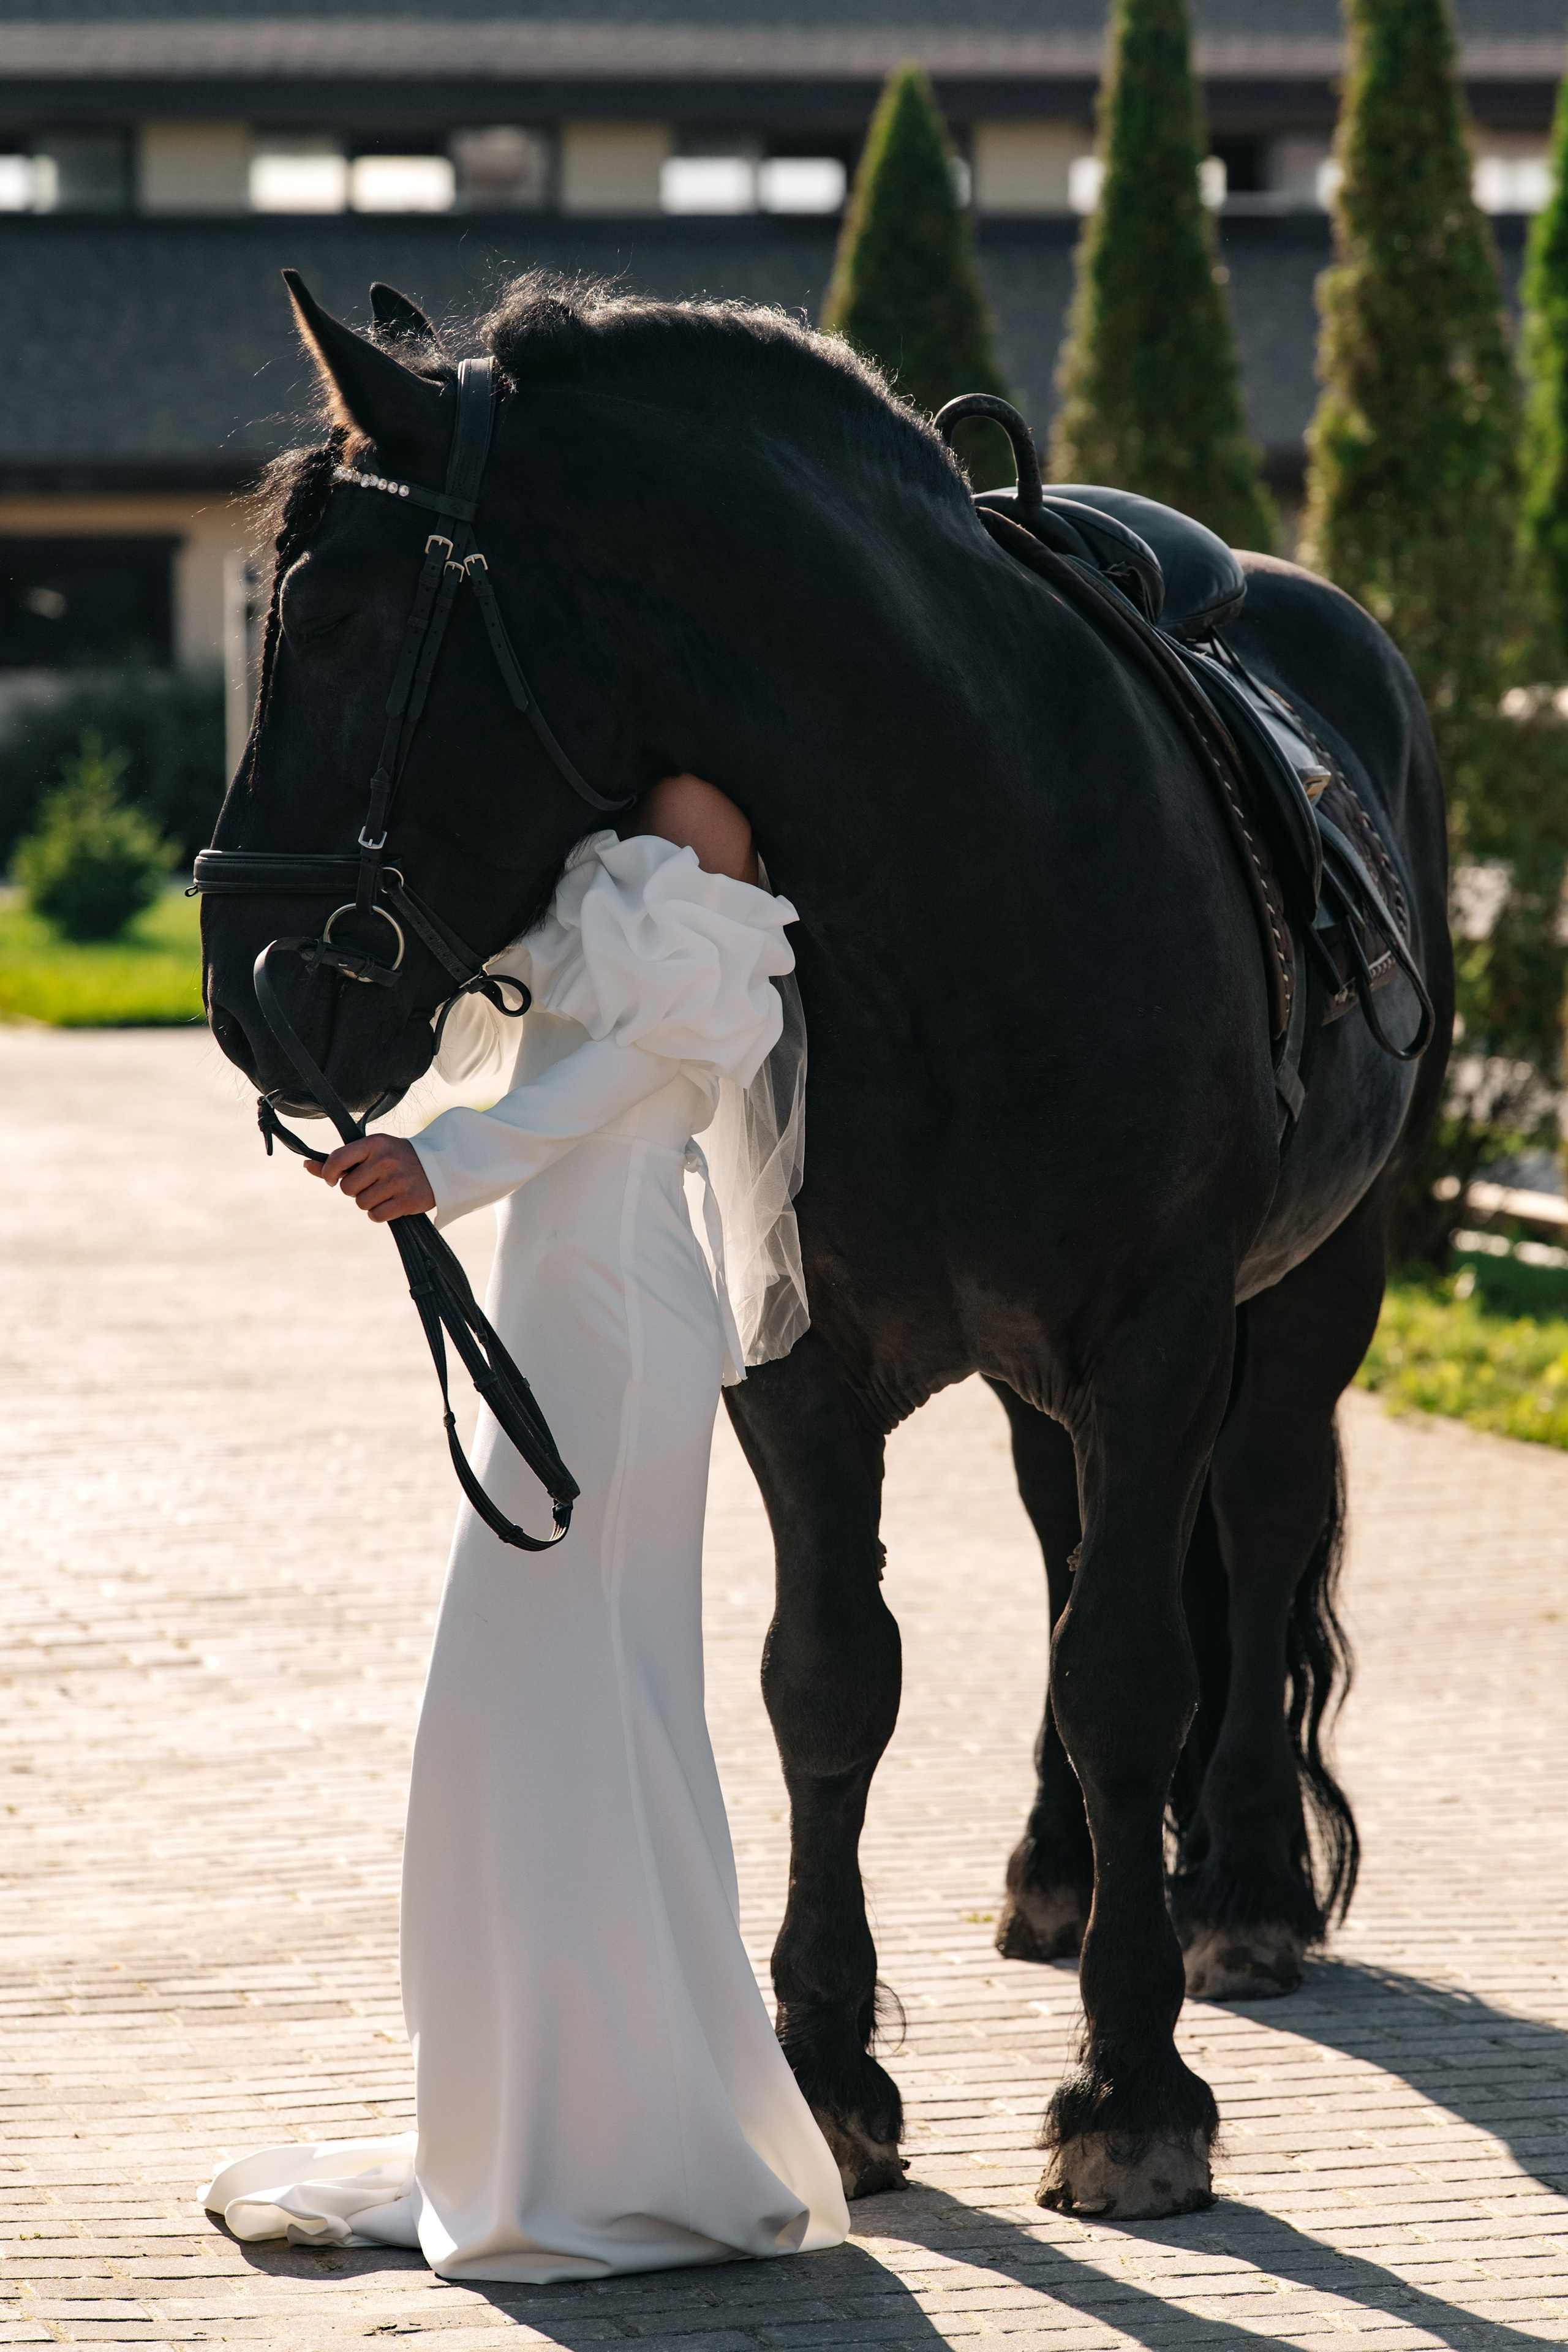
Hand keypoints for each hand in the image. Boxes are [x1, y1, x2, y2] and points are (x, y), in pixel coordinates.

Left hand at [306, 1133, 435, 1222]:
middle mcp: (385, 1160)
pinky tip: (392, 1203)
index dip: (328, 1174)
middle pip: (347, 1188)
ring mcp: (398, 1181)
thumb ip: (340, 1161)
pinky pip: (375, 1216)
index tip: (333, 1179)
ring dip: (369, 1202)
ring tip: (385, 1192)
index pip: (336, 1160)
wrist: (440, 1166)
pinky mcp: (407, 1201)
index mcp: (374, 1143)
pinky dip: (380, 1213)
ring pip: (361, 1204)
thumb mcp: (371, 1152)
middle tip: (372, 1183)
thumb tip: (306, 1165)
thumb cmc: (397, 1159)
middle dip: (355, 1190)